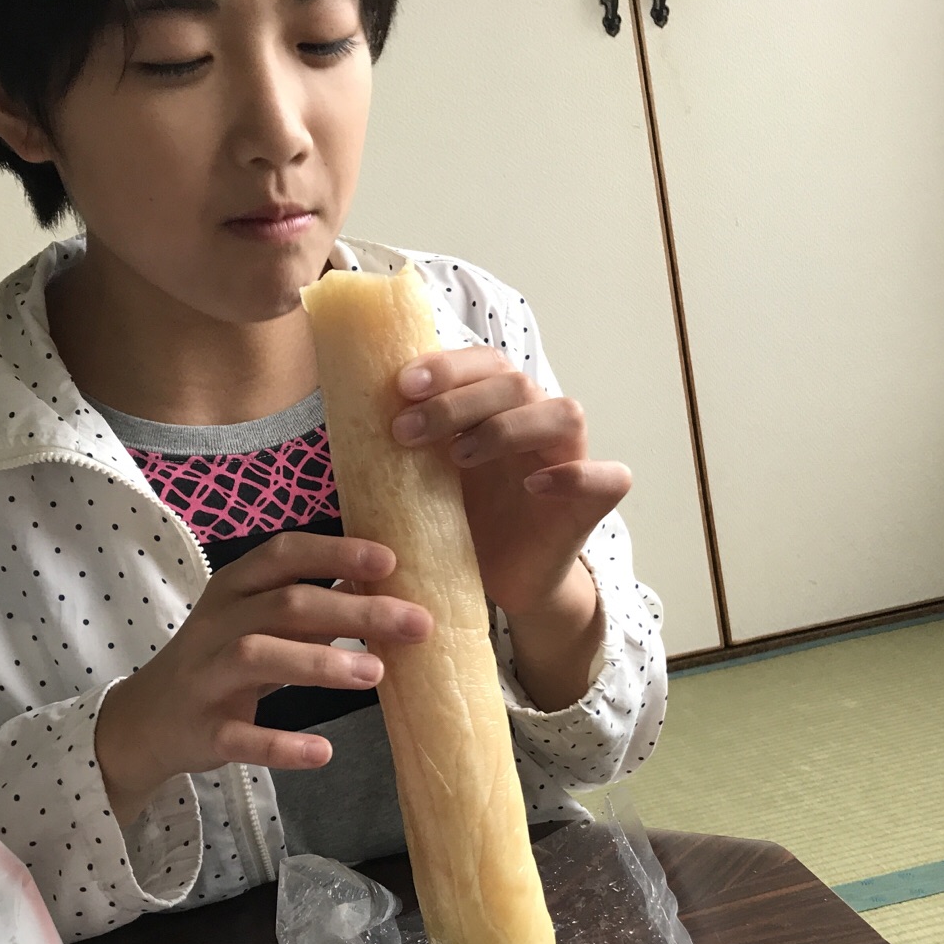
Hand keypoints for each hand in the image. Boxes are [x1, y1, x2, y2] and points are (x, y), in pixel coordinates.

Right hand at [96, 533, 432, 816]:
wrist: (143, 723)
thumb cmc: (217, 662)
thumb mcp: (256, 622)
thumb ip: (309, 606)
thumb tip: (380, 586)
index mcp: (234, 589)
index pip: (284, 555)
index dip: (335, 553)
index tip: (389, 561)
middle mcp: (217, 624)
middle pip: (285, 604)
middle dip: (355, 611)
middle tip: (418, 624)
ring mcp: (206, 677)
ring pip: (258, 655)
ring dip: (320, 662)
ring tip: (376, 674)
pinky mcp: (202, 730)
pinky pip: (240, 736)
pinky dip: (280, 745)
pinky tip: (322, 752)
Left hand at [392, 348, 631, 617]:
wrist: (503, 581)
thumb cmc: (463, 523)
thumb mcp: (422, 482)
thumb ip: (397, 447)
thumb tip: (334, 410)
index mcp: (497, 408)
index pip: (483, 363)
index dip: (446, 366)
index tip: (399, 386)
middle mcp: (537, 423)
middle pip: (515, 381)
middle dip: (457, 400)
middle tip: (405, 432)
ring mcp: (570, 458)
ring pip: (563, 413)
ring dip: (507, 427)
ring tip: (459, 458)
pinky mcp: (591, 502)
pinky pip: (609, 476)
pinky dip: (576, 475)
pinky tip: (535, 485)